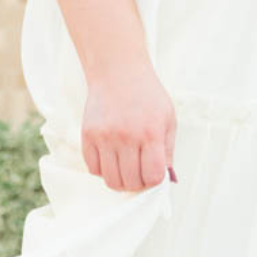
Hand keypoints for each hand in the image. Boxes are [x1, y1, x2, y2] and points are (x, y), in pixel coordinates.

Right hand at [81, 61, 177, 191]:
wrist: (118, 72)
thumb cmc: (146, 95)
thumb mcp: (168, 119)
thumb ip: (168, 151)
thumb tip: (167, 179)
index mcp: (150, 133)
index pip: (153, 176)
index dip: (155, 182)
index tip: (154, 174)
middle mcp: (126, 137)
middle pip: (131, 182)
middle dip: (138, 184)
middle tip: (140, 174)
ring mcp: (105, 137)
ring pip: (110, 180)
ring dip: (120, 181)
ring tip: (126, 169)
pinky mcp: (88, 136)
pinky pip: (93, 169)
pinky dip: (103, 170)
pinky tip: (112, 159)